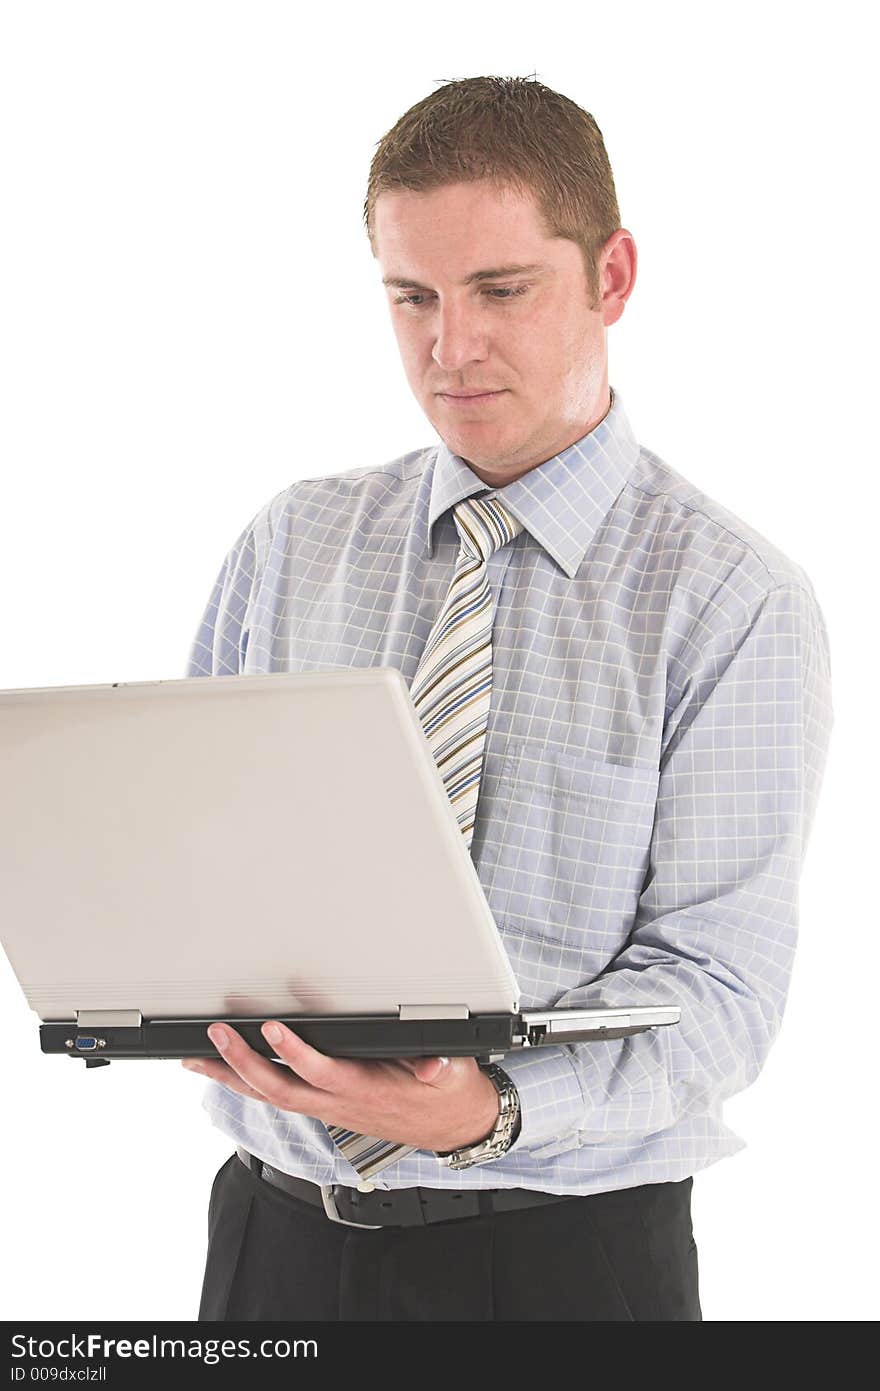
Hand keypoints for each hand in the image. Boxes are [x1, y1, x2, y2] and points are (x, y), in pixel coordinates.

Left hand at [181, 1020, 500, 1151]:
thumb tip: (434, 1067)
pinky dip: (245, 1085)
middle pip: (281, 1089)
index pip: (322, 1073)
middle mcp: (338, 1104)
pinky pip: (277, 1097)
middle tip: (217, 1036)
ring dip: (232, 1078)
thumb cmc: (445, 1093)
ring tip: (197, 1059)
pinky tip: (223, 1072)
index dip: (295, 1054)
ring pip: (271, 1096)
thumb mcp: (451, 1074)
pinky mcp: (323, 1106)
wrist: (450, 1125)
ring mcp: (327, 1108)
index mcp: (366, 1091)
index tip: (272, 1029)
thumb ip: (439, 1067)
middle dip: (244, 1064)